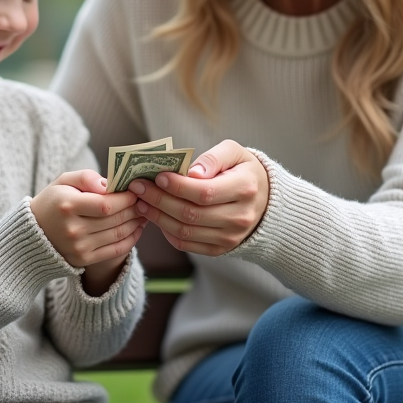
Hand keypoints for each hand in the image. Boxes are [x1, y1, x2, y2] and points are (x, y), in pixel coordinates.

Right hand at [31, 170, 145, 293]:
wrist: (34, 233)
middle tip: (145, 201)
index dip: (125, 199)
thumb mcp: (63, 181)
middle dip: (134, 209)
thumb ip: (86, 177)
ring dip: (136, 223)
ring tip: (143, 213)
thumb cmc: (54, 201)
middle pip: (114, 220)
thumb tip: (109, 184)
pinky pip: (115, 250)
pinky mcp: (84, 260)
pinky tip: (137, 229)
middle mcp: (73, 229)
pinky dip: (131, 239)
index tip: (135, 192)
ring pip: (118, 234)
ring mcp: (79, 247)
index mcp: (68, 206)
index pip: (106, 204)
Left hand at [130, 139, 269, 255]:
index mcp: (245, 189)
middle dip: (159, 200)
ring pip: (185, 231)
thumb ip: (213, 158)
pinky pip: (187, 244)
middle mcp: (240, 217)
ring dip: (158, 217)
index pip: (204, 192)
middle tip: (138, 187)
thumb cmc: (243, 171)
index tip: (157, 176)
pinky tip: (156, 216)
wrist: (264, 201)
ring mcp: (230, 237)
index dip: (177, 186)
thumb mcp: (235, 153)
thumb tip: (191, 173)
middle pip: (191, 214)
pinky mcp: (220, 249)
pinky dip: (167, 232)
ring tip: (141, 201)